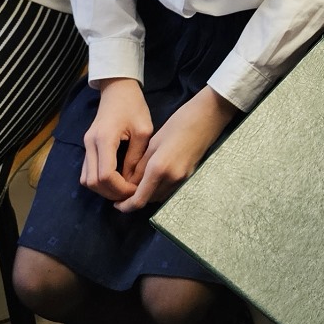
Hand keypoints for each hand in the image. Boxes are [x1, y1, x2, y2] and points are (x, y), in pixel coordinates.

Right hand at [81, 78, 152, 202]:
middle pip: (92, 182)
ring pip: (86, 180)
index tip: (135, 190)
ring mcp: (86, 145)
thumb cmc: (134, 106)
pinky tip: (116, 181)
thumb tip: (133, 182)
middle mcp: (90, 144)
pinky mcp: (87, 146)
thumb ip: (137, 157)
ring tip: (123, 189)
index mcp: (104, 139)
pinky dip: (99, 181)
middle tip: (130, 194)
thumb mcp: (143, 130)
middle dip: (111, 193)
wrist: (117, 89)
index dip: (119, 188)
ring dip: (103, 189)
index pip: (105, 175)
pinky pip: (87, 172)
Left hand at [119, 87, 236, 212]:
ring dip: (148, 194)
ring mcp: (182, 180)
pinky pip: (169, 190)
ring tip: (138, 183)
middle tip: (125, 190)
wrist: (207, 118)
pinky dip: (158, 189)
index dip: (126, 206)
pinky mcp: (189, 176)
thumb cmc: (179, 123)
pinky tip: (154, 177)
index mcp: (159, 169)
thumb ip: (140, 165)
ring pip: (159, 197)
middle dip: (135, 199)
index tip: (116, 204)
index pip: (139, 200)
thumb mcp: (154, 142)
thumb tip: (129, 182)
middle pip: (149, 201)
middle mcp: (171, 179)